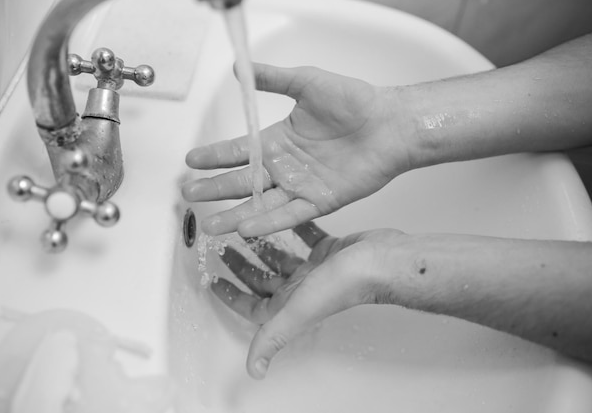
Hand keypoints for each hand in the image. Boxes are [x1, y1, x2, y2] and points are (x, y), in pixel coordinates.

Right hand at [182, 64, 411, 236]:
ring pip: (260, 205)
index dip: (214, 156)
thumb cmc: (354, 101)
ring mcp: (300, 187)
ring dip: (234, 215)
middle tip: (189, 195)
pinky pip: (289, 215)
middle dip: (214, 189)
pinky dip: (268, 222)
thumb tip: (239, 68)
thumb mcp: (306, 83)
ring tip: (208, 224)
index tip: (190, 160)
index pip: (238, 151)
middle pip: (242, 181)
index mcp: (278, 140)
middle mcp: (285, 167)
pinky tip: (246, 229)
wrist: (389, 124)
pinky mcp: (320, 202)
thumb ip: (273, 79)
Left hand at [210, 222, 406, 378]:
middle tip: (224, 251)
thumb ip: (272, 338)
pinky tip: (285, 219)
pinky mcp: (330, 250)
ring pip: (283, 259)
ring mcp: (316, 270)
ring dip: (264, 248)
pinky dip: (295, 230)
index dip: (230, 295)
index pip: (252, 305)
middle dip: (242, 267)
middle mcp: (301, 289)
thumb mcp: (297, 311)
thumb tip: (254, 371)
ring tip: (248, 233)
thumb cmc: (343, 285)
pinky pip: (306, 238)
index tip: (213, 281)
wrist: (378, 263)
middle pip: (264, 280)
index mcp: (290, 304)